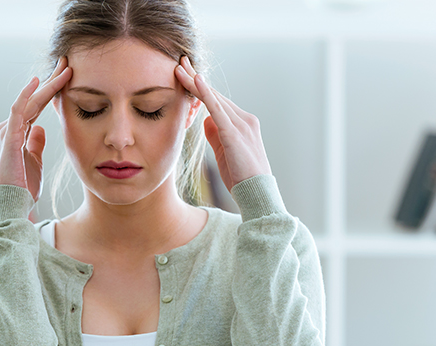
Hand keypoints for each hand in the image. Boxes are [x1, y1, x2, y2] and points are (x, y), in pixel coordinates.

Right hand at [0, 56, 71, 200]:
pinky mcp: (9, 136)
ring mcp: (9, 130)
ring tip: (64, 68)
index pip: (37, 106)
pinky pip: (18, 110)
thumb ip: (35, 143)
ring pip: (30, 100)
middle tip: (68, 63)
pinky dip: (26, 94)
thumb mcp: (34, 161)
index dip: (52, 91)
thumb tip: (40, 128)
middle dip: (52, 81)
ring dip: (48, 84)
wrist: (14, 204)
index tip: (68, 77)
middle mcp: (12, 128)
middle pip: (35, 99)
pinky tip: (37, 81)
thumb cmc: (23, 187)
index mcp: (19, 133)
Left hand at [174, 55, 271, 191]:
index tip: (185, 75)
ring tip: (179, 69)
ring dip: (195, 82)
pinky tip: (196, 81)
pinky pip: (218, 109)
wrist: (256, 192)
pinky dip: (206, 94)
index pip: (217, 100)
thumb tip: (204, 119)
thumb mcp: (224, 151)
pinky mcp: (235, 133)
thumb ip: (215, 134)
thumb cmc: (241, 176)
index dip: (200, 87)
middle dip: (195, 78)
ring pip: (214, 98)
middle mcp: (244, 118)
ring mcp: (242, 124)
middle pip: (215, 94)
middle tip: (179, 62)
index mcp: (242, 123)